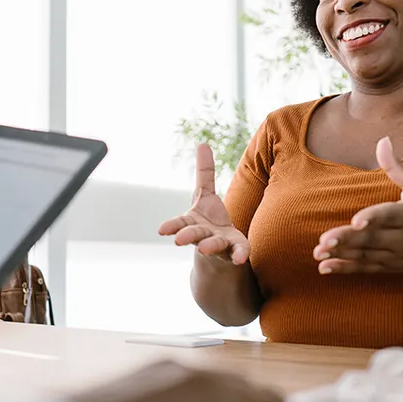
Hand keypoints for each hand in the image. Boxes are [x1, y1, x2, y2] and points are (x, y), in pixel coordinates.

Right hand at [158, 144, 249, 264]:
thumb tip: (202, 143)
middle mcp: (203, 235)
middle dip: (187, 236)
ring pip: (213, 244)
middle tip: (178, 240)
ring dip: (208, 245)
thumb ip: (204, 173)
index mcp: (193, 222)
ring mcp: (219, 244)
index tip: (161, 230)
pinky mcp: (235, 250)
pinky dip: (239, 255)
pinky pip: (238, 253)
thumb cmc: (209, 218)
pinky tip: (241, 258)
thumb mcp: (206, 194)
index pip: (180, 223)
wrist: (221, 249)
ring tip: (204, 248)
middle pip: (194, 234)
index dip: (172, 226)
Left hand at [313, 136, 402, 274]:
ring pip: (367, 255)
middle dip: (348, 240)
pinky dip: (345, 269)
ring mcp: (398, 254)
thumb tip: (382, 140)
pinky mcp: (391, 266)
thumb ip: (398, 167)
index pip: (391, 215)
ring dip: (341, 254)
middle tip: (324, 239)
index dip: (373, 218)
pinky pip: (366, 268)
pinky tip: (325, 268)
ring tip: (318, 252)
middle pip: (374, 238)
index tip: (355, 221)